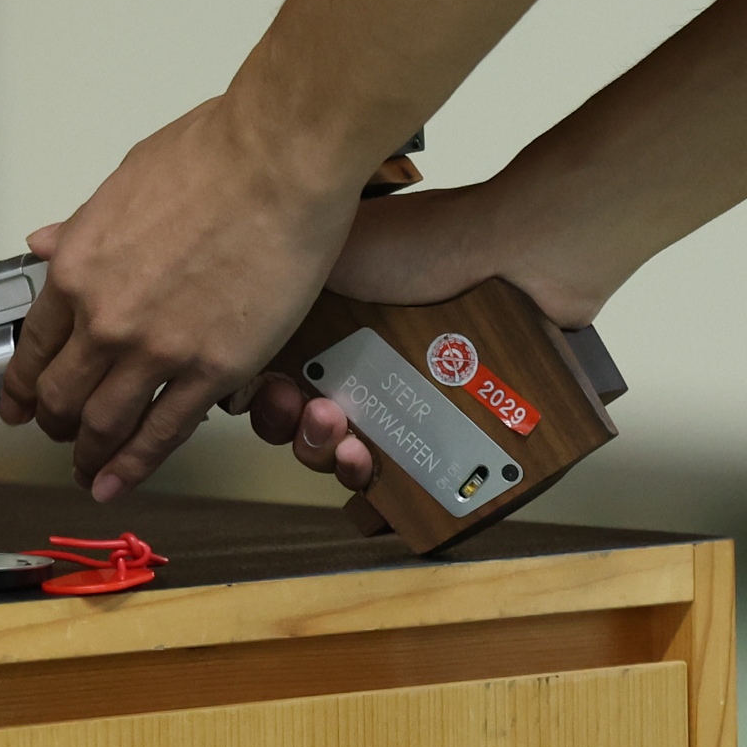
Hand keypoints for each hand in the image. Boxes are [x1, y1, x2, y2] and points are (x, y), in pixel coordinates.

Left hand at [0, 96, 366, 500]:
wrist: (278, 162)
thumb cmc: (215, 157)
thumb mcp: (124, 182)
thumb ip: (83, 228)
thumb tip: (47, 241)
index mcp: (77, 268)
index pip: (34, 347)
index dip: (23, 387)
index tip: (20, 405)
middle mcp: (105, 318)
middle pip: (61, 395)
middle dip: (55, 425)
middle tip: (60, 437)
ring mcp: (157, 350)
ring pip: (104, 425)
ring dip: (90, 456)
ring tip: (90, 471)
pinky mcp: (213, 371)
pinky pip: (164, 433)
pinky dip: (135, 466)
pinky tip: (120, 482)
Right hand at [242, 181, 608, 485]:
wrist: (515, 256)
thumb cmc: (425, 244)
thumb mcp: (331, 252)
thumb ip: (279, 286)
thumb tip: (231, 324)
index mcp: (332, 330)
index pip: (279, 384)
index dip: (266, 400)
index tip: (275, 394)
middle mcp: (369, 369)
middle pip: (312, 429)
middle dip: (301, 435)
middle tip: (320, 414)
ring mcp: (414, 405)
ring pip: (354, 463)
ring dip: (336, 464)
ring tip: (354, 447)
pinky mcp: (456, 435)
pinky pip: (416, 486)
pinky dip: (389, 501)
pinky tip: (377, 492)